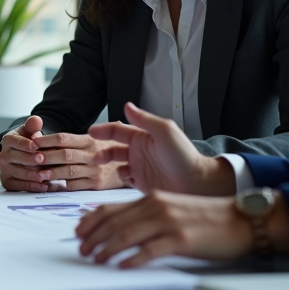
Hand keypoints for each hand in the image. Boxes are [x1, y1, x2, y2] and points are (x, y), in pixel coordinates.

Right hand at [0, 116, 46, 190]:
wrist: (20, 155)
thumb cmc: (27, 142)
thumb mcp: (29, 131)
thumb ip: (33, 126)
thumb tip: (36, 119)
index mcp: (8, 141)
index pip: (14, 141)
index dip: (25, 144)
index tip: (36, 145)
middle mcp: (3, 156)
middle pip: (15, 158)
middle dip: (29, 159)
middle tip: (42, 159)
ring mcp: (4, 170)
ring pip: (17, 173)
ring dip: (32, 175)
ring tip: (46, 175)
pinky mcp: (8, 182)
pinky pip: (18, 186)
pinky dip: (31, 187)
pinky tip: (43, 186)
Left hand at [31, 131, 127, 189]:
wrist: (131, 166)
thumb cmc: (104, 151)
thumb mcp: (92, 139)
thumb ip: (70, 139)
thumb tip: (37, 133)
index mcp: (89, 140)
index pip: (64, 138)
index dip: (47, 140)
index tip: (32, 141)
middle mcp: (92, 154)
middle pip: (66, 155)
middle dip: (47, 157)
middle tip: (32, 159)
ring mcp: (94, 170)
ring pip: (70, 171)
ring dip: (52, 173)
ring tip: (38, 175)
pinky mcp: (96, 184)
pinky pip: (76, 185)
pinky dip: (62, 185)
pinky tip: (51, 185)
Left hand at [76, 190, 254, 266]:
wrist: (240, 220)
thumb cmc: (206, 218)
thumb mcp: (171, 209)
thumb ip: (145, 215)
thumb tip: (120, 227)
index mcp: (151, 199)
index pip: (110, 209)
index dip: (90, 222)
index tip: (78, 233)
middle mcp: (156, 206)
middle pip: (114, 222)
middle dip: (93, 237)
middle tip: (81, 250)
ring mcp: (169, 222)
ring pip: (127, 235)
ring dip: (107, 249)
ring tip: (96, 260)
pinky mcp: (182, 239)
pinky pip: (151, 250)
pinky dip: (133, 259)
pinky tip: (122, 267)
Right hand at [89, 102, 234, 194]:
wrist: (197, 184)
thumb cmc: (183, 156)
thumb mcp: (165, 132)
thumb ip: (144, 120)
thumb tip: (126, 105)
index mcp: (143, 137)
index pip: (118, 131)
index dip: (104, 130)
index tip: (91, 132)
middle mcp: (139, 152)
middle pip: (113, 149)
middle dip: (102, 152)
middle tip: (96, 158)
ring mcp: (139, 168)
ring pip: (116, 165)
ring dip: (109, 166)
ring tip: (108, 169)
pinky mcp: (141, 183)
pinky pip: (124, 180)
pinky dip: (120, 179)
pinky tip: (125, 178)